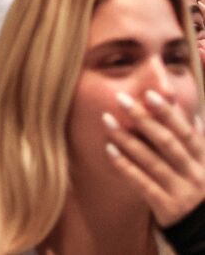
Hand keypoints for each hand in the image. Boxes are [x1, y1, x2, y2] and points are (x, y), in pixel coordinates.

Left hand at [104, 89, 204, 226]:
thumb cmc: (201, 194)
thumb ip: (199, 145)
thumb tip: (193, 117)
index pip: (185, 133)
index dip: (168, 113)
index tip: (149, 94)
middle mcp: (196, 175)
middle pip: (166, 142)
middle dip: (142, 119)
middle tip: (120, 99)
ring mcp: (181, 192)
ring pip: (151, 161)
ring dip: (127, 139)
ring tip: (106, 120)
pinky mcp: (167, 208)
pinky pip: (142, 183)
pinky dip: (125, 166)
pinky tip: (109, 150)